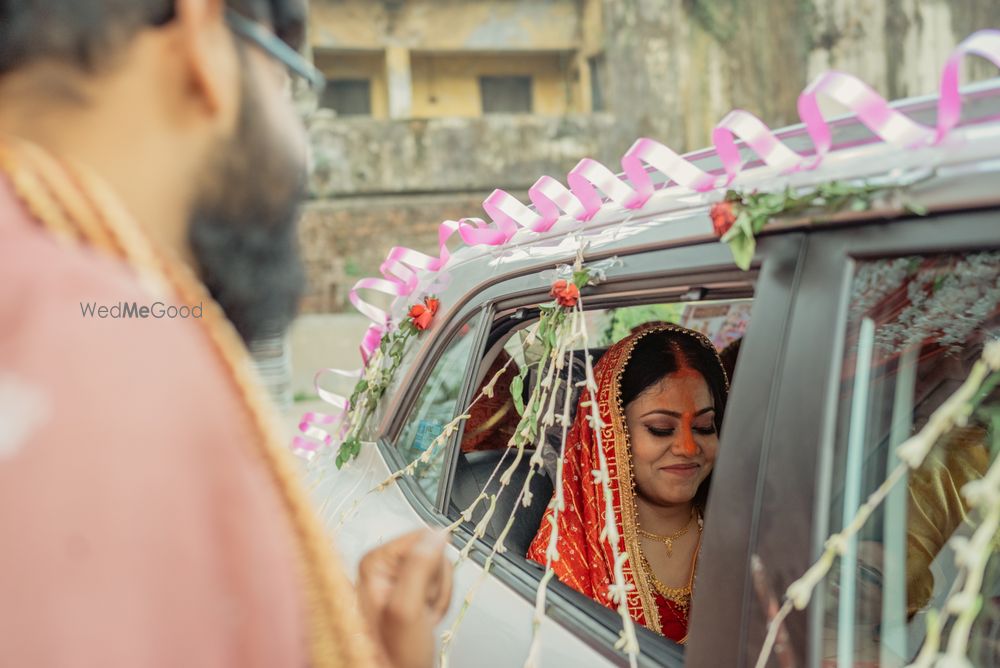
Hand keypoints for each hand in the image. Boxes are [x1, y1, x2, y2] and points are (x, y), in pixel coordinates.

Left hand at [357, 530, 452, 667]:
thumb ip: (419, 566)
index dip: (433, 565)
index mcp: (373, 562)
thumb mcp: (407, 608)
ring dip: (438, 597)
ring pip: (439, 569)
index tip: (422, 590)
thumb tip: (436, 534)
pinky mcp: (408, 590)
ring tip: (422, 616)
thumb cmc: (394, 655)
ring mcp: (395, 579)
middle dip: (436, 585)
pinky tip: (424, 617)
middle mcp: (381, 567)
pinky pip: (439, 585)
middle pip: (433, 552)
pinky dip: (438, 604)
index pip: (423, 536)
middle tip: (421, 608)